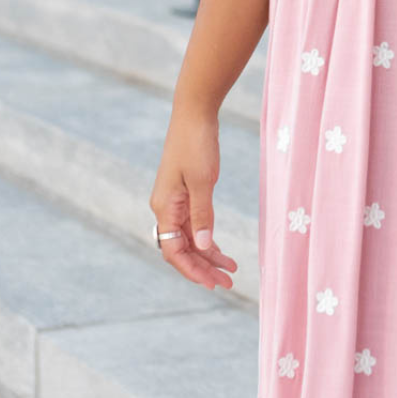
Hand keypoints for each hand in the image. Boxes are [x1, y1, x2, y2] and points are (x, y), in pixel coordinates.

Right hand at [149, 103, 237, 290]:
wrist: (195, 114)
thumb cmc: (197, 144)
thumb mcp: (203, 182)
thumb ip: (203, 216)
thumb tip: (204, 247)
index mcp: (165, 207)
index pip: (174, 251)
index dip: (192, 270)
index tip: (213, 283)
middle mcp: (165, 208)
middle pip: (181, 249)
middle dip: (203, 267)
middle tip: (228, 282)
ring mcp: (174, 202)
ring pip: (189, 238)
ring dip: (208, 255)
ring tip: (231, 270)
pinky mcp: (184, 194)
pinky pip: (193, 225)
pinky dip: (206, 238)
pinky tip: (219, 249)